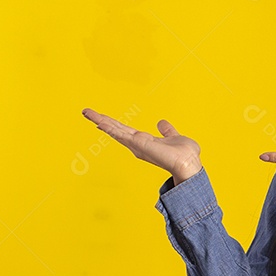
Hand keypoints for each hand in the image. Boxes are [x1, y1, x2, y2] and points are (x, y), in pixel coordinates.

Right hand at [81, 108, 201, 182]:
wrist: (189, 164)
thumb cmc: (184, 155)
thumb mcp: (174, 137)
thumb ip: (167, 131)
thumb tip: (161, 123)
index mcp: (144, 141)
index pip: (124, 131)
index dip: (113, 124)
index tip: (102, 119)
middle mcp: (137, 144)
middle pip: (115, 129)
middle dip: (101, 120)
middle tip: (87, 112)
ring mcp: (136, 145)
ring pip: (115, 130)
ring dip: (101, 121)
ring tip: (87, 113)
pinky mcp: (138, 144)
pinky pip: (120, 134)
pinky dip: (110, 128)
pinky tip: (99, 122)